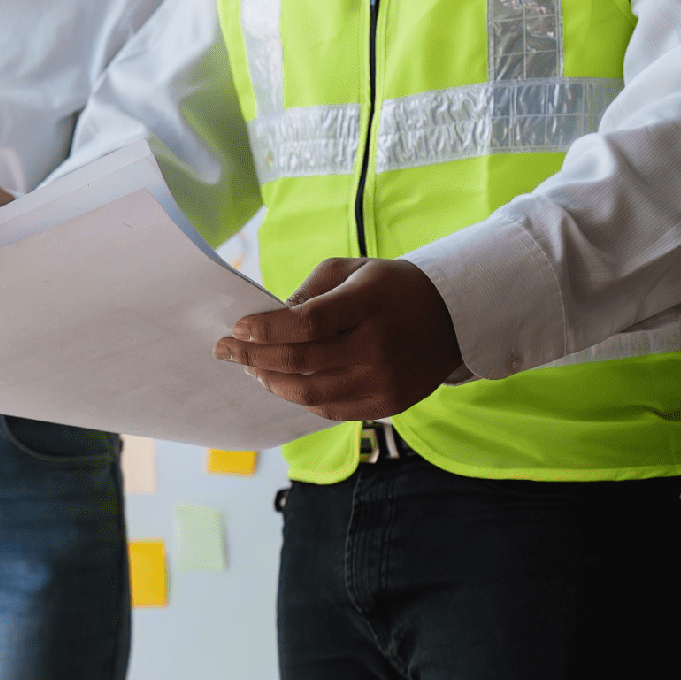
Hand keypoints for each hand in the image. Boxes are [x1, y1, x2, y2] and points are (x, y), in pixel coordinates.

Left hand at [213, 258, 462, 419]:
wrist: (454, 317)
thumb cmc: (392, 289)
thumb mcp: (354, 270)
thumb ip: (310, 291)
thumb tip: (269, 319)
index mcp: (368, 304)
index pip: (307, 324)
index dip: (266, 330)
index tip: (237, 329)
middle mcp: (377, 346)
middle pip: (300, 361)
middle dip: (252, 357)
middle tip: (225, 350)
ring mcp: (383, 380)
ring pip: (308, 393)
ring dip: (270, 382)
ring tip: (252, 369)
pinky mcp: (387, 404)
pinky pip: (328, 409)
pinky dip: (299, 398)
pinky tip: (284, 383)